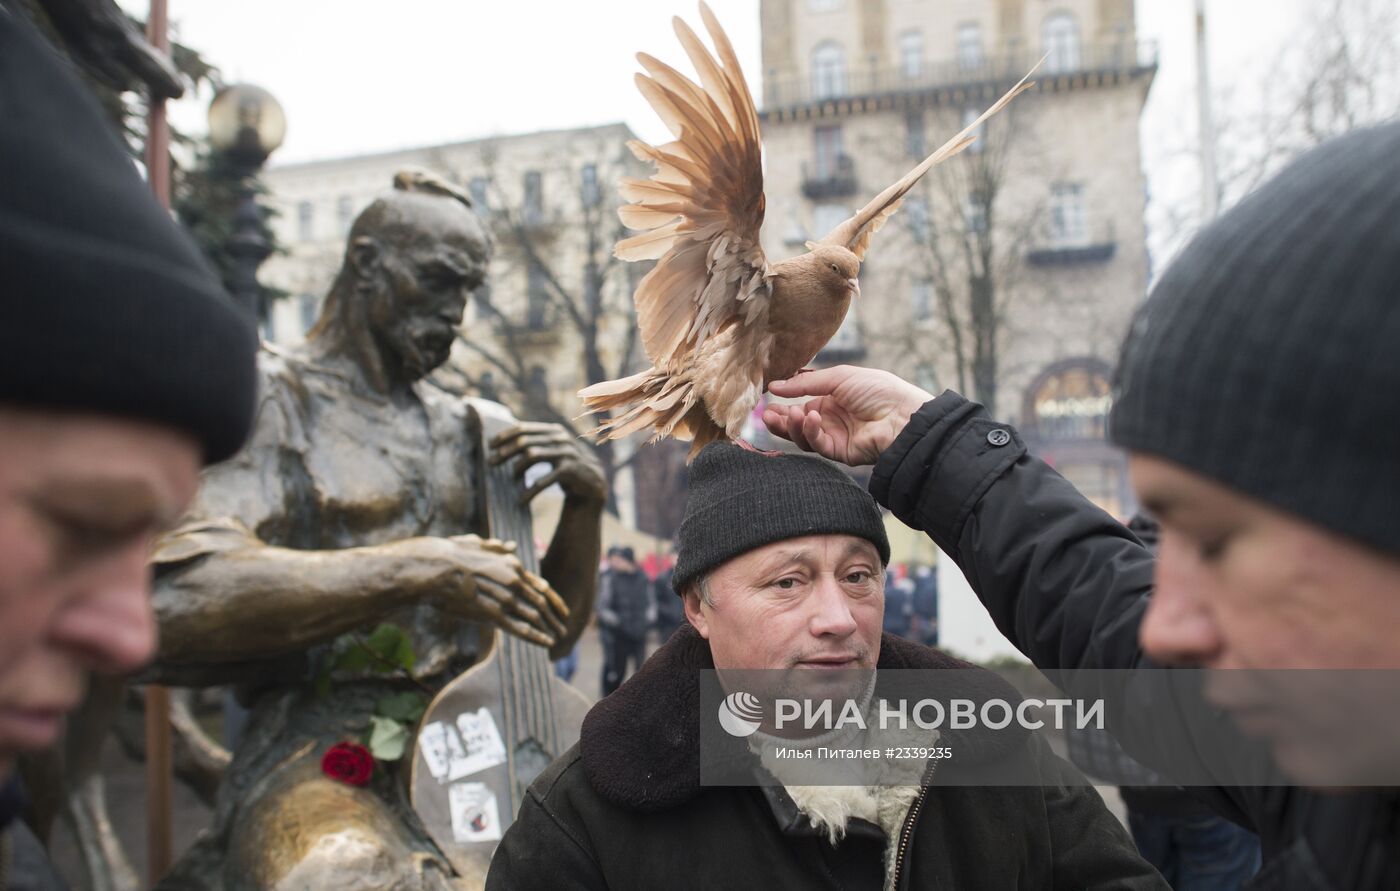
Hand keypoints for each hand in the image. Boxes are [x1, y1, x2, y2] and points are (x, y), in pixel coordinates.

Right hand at [395, 535, 569, 647]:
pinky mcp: (493, 613)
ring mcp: (505, 597)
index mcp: (511, 565)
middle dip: (555, 617)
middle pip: (542, 602)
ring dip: (550, 628)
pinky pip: (520, 628)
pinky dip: (536, 636)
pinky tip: (547, 643)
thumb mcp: (477, 545)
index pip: (540, 585)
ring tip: (559, 637)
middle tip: (565, 628)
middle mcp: (514, 580)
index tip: (561, 610)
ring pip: (535, 616)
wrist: (434, 567)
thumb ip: (496, 547)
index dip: (553, 600)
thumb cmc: (450, 556)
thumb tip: (512, 545)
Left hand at [490, 422, 606, 504]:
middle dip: (505, 453)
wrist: (593, 484)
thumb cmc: (566, 466)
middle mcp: (560, 439)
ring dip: (516, 469)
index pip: (523, 428)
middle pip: (524, 442)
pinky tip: (521, 500)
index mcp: (554, 430)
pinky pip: (543, 480)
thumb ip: (537, 442)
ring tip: (510, 480)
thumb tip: (503, 441)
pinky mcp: (569, 471)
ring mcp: (566, 454)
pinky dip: (530, 492)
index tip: (490, 446)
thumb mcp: (553, 450)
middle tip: (491, 463)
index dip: (504, 436)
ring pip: (532, 456)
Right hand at [763, 366, 932, 465]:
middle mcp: (831, 420)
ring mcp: (835, 437)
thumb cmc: (878, 390)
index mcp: (832, 401)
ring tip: (788, 414)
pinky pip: (818, 445)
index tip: (767, 400)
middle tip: (766, 415)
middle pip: (797, 424)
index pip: (800, 405)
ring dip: (792, 426)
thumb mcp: (839, 377)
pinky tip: (810, 418)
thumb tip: (774, 386)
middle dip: (781, 420)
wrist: (903, 414)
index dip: (784, 404)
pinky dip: (810, 432)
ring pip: (803, 437)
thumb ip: (805, 383)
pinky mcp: (840, 452)